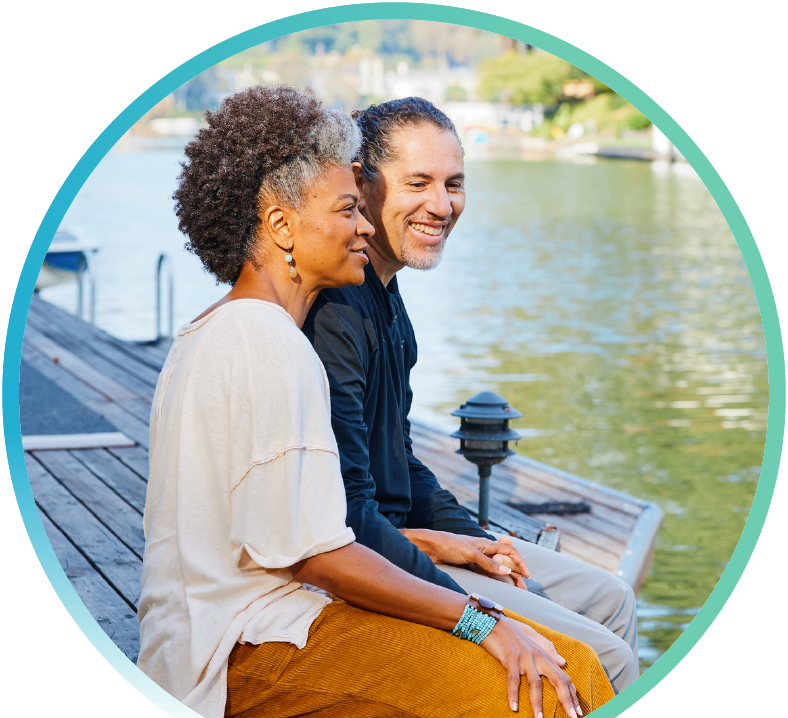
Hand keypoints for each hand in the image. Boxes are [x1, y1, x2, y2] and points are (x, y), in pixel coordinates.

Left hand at [400, 530, 528, 587]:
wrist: (427, 547)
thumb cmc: (447, 544)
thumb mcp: (469, 553)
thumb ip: (487, 563)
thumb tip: (506, 571)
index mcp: (486, 544)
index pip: (509, 551)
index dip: (520, 562)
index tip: (526, 576)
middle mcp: (483, 551)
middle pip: (504, 563)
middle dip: (516, 574)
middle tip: (523, 590)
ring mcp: (476, 560)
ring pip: (496, 571)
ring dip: (506, 580)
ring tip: (515, 592)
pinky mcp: (468, 567)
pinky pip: (485, 575)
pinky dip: (493, 581)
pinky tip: (498, 589)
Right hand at [482, 616, 581, 715]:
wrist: (492, 621)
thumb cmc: (512, 631)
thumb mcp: (533, 638)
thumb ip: (549, 649)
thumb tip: (563, 661)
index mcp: (544, 654)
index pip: (563, 676)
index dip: (572, 694)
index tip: (578, 710)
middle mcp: (538, 656)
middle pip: (557, 680)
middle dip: (566, 700)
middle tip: (573, 717)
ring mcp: (524, 657)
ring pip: (536, 684)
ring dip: (537, 704)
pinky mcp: (510, 658)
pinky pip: (513, 680)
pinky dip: (513, 694)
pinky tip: (514, 707)